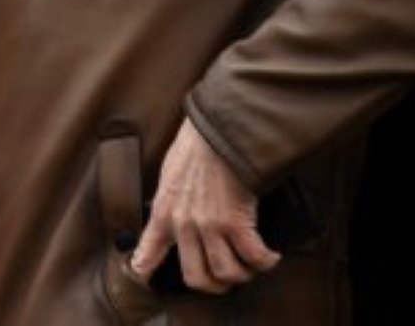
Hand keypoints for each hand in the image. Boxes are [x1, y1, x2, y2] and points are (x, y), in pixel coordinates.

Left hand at [131, 119, 278, 294]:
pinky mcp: (236, 222)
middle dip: (213, 285)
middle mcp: (184, 224)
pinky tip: (270, 255)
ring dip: (241, 274)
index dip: (146, 268)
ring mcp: (210, 225)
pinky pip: (253, 257)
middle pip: (196, 277)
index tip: (144, 275)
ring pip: (226, 273)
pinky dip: (265, 260)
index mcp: (164, 211)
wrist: (217, 128)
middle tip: (224, 278)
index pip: (148, 250)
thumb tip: (177, 211)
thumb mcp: (170, 173)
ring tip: (249, 265)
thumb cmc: (195, 144)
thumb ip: (171, 199)